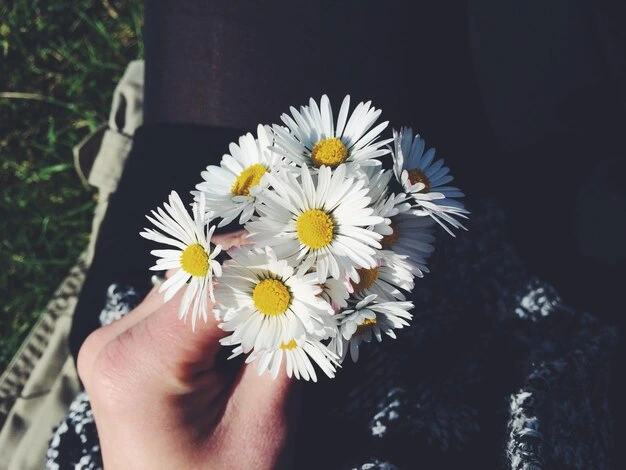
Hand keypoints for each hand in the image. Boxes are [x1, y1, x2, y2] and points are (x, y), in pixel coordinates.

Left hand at [77, 231, 298, 468]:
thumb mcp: (262, 424)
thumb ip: (286, 347)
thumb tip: (314, 287)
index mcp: (138, 365)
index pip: (216, 288)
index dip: (274, 270)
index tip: (320, 267)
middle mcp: (114, 342)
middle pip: (200, 276)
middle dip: (260, 270)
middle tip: (311, 274)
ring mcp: (115, 341)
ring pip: (191, 282)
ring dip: (242, 282)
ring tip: (288, 292)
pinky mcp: (127, 345)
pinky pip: (181, 303)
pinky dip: (223, 300)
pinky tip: (255, 309)